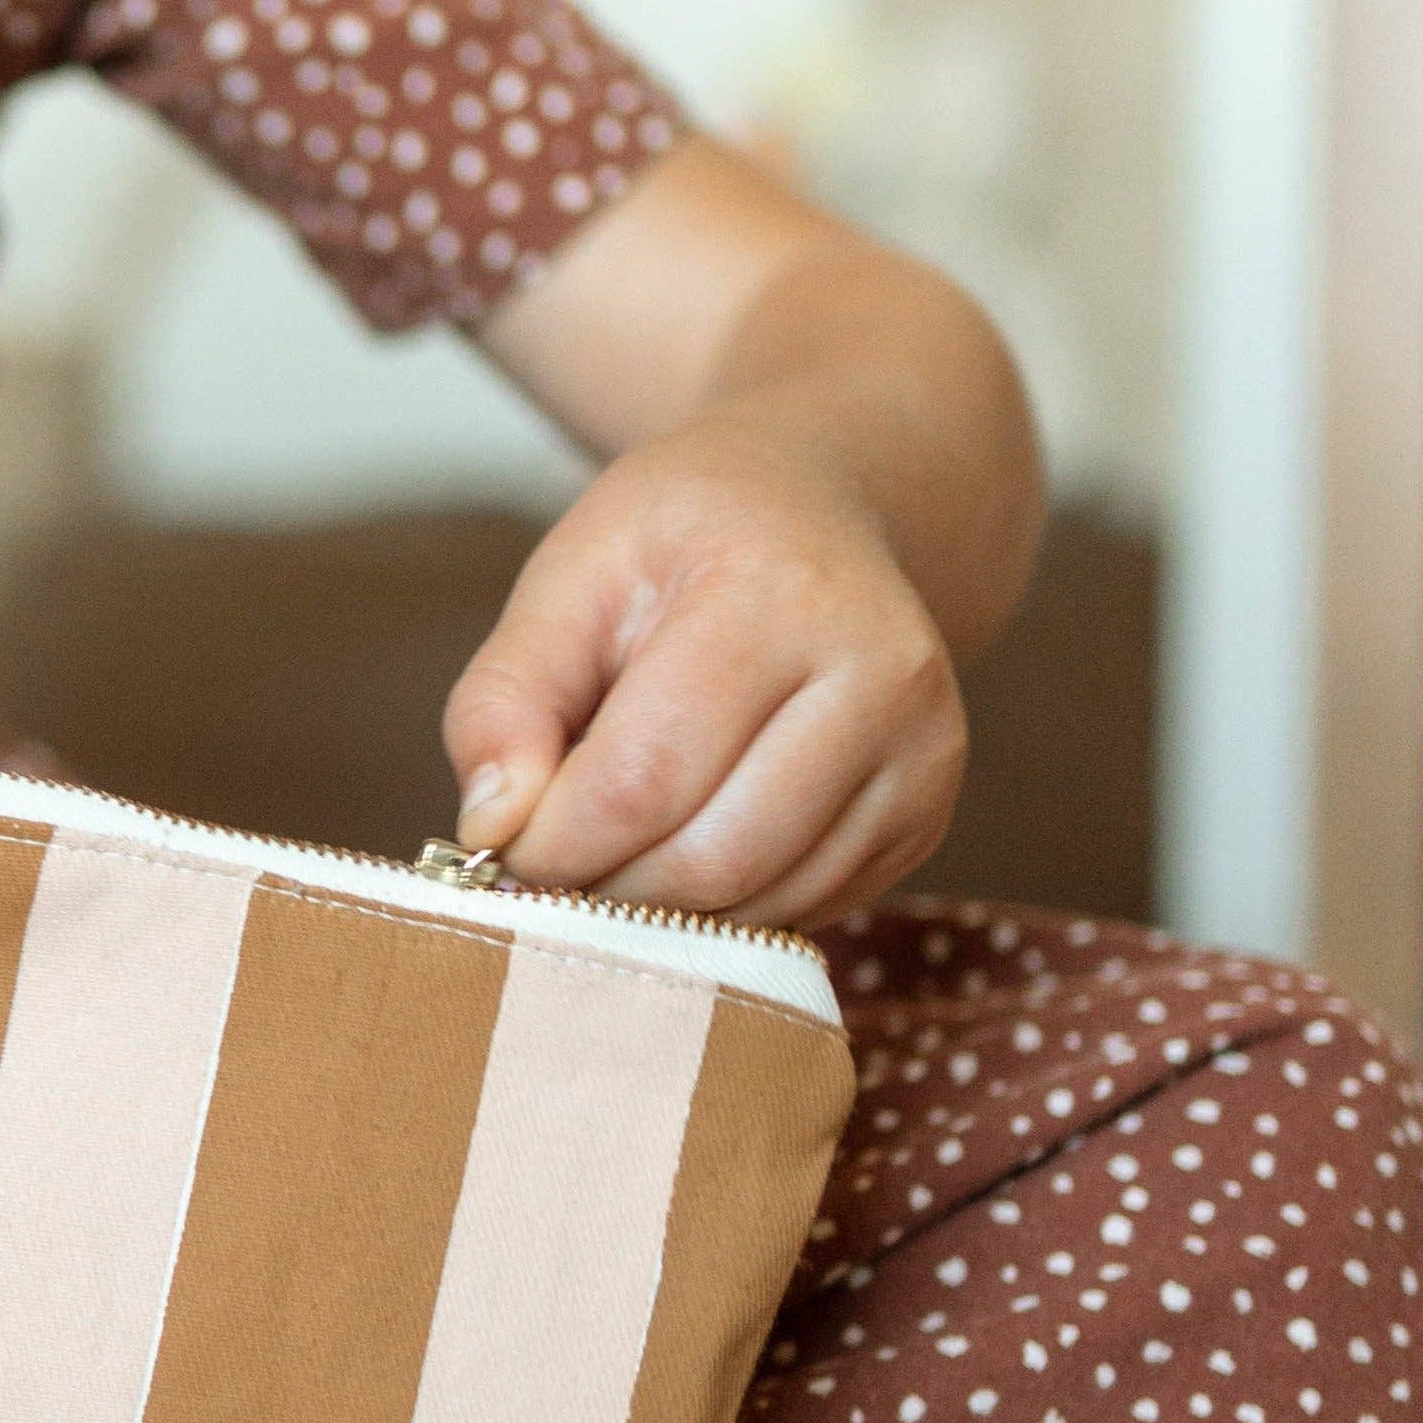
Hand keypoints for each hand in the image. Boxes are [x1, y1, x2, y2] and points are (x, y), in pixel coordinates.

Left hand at [441, 419, 967, 931]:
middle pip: (713, 858)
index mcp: (780, 596)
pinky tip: (681, 852)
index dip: (553, 843)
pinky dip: (723, 913)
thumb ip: (505, 699)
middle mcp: (881, 677)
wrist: (819, 505)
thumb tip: (492, 828)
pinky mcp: (930, 813)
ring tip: (608, 858)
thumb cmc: (680, 540)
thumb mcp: (570, 578)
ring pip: (763, 904)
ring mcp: (923, 753)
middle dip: (604, 890)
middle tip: (546, 870)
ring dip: (660, 917)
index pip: (644, 778)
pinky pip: (806, 910)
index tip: (498, 850)